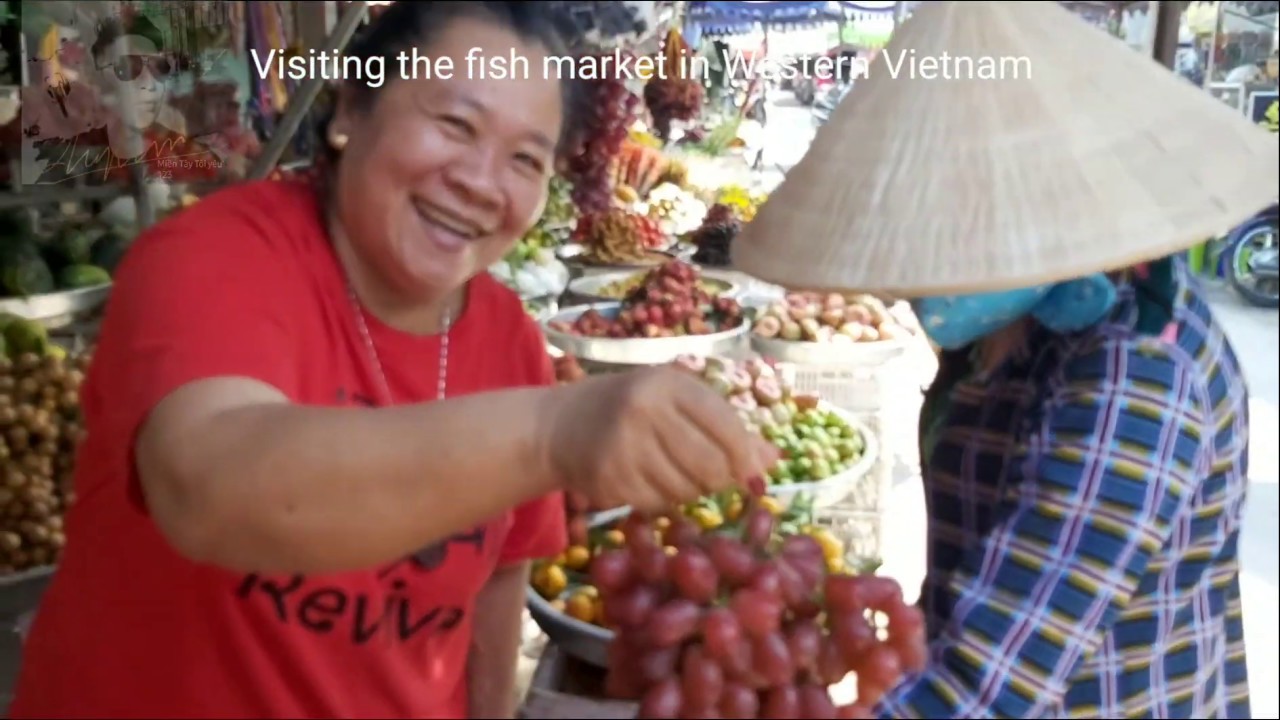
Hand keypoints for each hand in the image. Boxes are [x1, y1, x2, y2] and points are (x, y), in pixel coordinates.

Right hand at [545, 366, 778, 513]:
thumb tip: (773, 458)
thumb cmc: (630, 410)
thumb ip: (725, 426)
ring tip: (670, 474)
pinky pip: (657, 504)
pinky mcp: (609, 477)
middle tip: (708, 478)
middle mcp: (646, 409)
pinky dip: (661, 502)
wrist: (559, 426)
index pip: (726, 425)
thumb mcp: (676, 402)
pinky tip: (647, 483)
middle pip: (710, 465)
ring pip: (686, 490)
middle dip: (717, 480)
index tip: (752, 476)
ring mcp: (624, 444)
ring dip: (688, 492)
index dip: (745, 457)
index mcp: (669, 383)